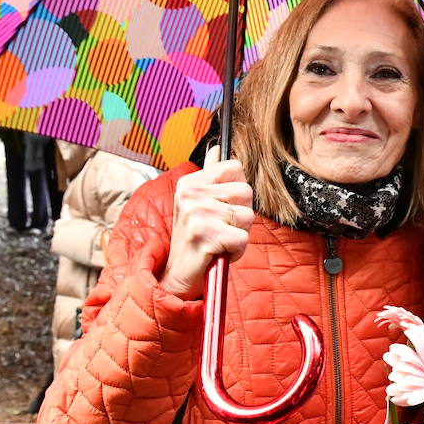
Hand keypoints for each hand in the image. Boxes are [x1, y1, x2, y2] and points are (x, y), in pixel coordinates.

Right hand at [158, 159, 253, 299]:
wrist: (176, 275)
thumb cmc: (195, 239)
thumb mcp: (199, 203)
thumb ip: (210, 176)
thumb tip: (217, 147)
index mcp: (190, 182)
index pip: (235, 167)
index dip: (237, 191)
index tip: (221, 207)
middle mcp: (191, 194)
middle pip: (246, 191)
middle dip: (241, 214)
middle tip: (220, 228)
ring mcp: (196, 214)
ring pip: (247, 216)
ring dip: (239, 233)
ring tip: (219, 240)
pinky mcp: (205, 235)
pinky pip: (243, 238)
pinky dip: (237, 251)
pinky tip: (219, 252)